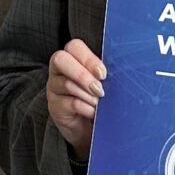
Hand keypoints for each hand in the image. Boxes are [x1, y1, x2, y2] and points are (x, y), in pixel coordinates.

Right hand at [46, 39, 106, 161]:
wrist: (89, 128)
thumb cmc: (98, 99)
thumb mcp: (102, 83)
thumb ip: (104, 74)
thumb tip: (120, 71)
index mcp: (73, 59)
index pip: (74, 47)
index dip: (88, 59)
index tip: (103, 74)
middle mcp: (59, 70)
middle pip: (60, 59)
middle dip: (82, 75)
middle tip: (99, 90)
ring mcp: (54, 88)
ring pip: (67, 83)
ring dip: (88, 95)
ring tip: (99, 104)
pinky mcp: (55, 106)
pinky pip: (69, 103)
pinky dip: (86, 108)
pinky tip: (93, 113)